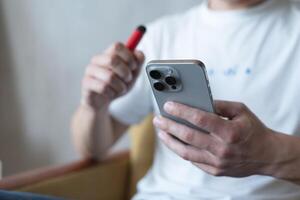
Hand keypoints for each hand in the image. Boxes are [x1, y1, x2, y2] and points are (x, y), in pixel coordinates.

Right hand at [81, 42, 144, 109]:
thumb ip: (137, 63)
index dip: (129, 56)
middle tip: (127, 80)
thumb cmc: (116, 86)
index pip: (117, 46)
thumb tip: (139, 54)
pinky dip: (112, 93)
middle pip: (112, 59)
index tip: (133, 67)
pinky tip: (111, 94)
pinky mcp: (86, 83)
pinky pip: (103, 88)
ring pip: (109, 77)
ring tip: (120, 89)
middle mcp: (97, 60)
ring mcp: (90, 71)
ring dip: (120, 86)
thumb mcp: (131, 75)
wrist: (102, 102)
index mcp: (108, 54)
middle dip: (125, 73)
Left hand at [153, 100, 276, 176]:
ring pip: (186, 152)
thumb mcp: (241, 111)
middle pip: (188, 136)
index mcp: (230, 131)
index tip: (168, 105)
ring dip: (170, 140)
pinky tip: (175, 141)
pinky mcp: (215, 171)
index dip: (181, 111)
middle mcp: (222, 149)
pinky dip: (181, 149)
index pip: (200, 119)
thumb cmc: (253, 130)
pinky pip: (193, 160)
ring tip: (161, 131)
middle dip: (169, 126)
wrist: (267, 156)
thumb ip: (220, 105)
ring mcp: (217, 162)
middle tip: (158, 119)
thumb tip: (199, 101)